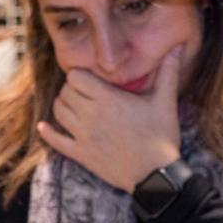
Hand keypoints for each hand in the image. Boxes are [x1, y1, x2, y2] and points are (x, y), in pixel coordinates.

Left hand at [34, 46, 185, 193]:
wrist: (157, 175)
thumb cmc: (162, 137)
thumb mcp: (166, 101)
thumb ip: (168, 72)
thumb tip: (178, 46)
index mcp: (107, 98)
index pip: (75, 77)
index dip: (80, 75)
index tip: (90, 78)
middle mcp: (90, 115)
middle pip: (65, 92)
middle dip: (72, 89)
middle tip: (84, 91)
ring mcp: (83, 136)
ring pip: (58, 112)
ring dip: (62, 106)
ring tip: (73, 105)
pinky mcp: (81, 154)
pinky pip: (56, 141)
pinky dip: (48, 133)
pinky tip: (44, 127)